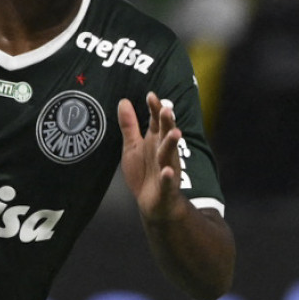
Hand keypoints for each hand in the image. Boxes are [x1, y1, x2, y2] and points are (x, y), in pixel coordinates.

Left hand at [118, 92, 186, 224]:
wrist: (153, 204)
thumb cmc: (144, 173)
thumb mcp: (132, 147)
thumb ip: (129, 126)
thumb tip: (123, 101)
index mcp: (155, 141)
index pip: (156, 121)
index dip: (155, 109)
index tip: (151, 95)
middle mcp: (163, 152)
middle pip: (166, 134)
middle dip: (167, 122)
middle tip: (167, 109)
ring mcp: (167, 169)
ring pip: (170, 154)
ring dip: (172, 144)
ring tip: (175, 133)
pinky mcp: (167, 187)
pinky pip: (168, 181)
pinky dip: (168, 177)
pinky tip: (167, 171)